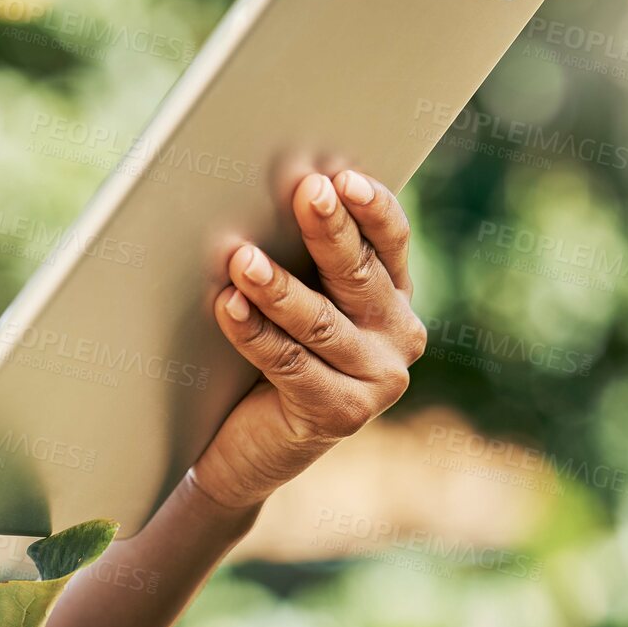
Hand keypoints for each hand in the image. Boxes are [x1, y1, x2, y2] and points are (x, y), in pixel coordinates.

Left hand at [191, 171, 427, 510]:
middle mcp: (399, 337)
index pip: (392, 242)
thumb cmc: (270, 359)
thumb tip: (274, 196)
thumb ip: (305, 263)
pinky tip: (228, 305)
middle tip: (305, 193)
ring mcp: (377, 381)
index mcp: (394, 297)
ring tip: (242, 258)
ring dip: (277, 287)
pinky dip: (254, 332)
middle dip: (329, 230)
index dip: (371, 208)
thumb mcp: (298, 305)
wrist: (248, 449)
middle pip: (358, 275)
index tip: (343, 177)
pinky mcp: (341, 414)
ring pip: (320, 322)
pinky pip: (290, 363)